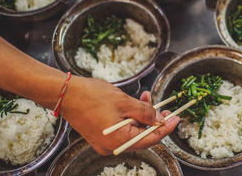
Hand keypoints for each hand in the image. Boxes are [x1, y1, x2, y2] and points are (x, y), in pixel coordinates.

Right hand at [61, 76, 179, 154]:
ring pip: (131, 130)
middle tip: (163, 106)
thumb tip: (158, 119)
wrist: (65, 93)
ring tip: (145, 97)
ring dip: (141, 115)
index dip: (165, 128)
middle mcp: (112, 147)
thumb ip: (144, 112)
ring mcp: (105, 142)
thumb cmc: (91, 96)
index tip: (176, 118)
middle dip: (153, 119)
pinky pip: (121, 128)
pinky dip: (129, 117)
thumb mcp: (124, 102)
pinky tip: (133, 103)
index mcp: (118, 141)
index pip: (150, 139)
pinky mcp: (100, 135)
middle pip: (141, 135)